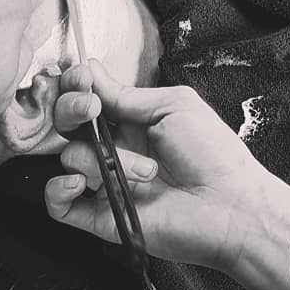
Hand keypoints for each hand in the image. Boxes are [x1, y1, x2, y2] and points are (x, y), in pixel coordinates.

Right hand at [45, 61, 289, 273]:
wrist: (232, 207)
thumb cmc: (215, 155)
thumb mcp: (174, 106)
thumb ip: (127, 95)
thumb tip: (93, 72)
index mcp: (133, 123)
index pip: (88, 99)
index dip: (77, 85)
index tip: (82, 78)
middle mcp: (117, 151)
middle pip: (68, 125)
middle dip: (72, 110)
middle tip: (90, 108)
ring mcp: (108, 184)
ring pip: (70, 160)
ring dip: (100, 159)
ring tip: (145, 171)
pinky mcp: (104, 216)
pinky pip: (59, 206)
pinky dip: (58, 191)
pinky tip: (77, 183)